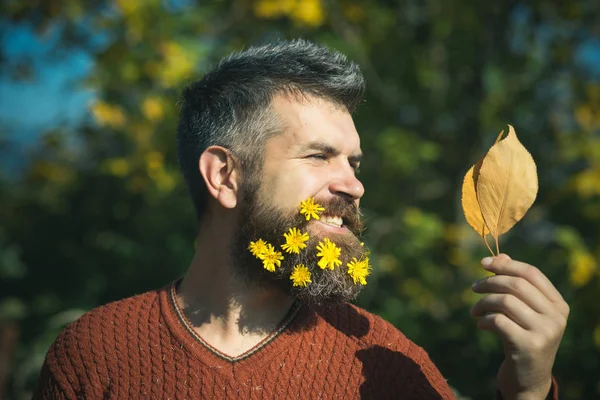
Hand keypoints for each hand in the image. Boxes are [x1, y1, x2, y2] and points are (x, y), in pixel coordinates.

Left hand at [470, 254, 568, 399]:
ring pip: (505, 301)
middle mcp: (557, 317)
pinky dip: (484, 320)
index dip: (505, 265)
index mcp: (558, 304)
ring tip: (474, 311)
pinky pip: (498, 321)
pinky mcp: (529, 346)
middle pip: (516, 285)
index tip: (483, 263)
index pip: (531, 273)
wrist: (527, 379)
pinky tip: (480, 325)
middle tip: (473, 287)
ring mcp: (545, 332)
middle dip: (489, 282)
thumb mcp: (522, 312)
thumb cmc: (522, 339)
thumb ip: (514, 285)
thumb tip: (500, 255)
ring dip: (483, 302)